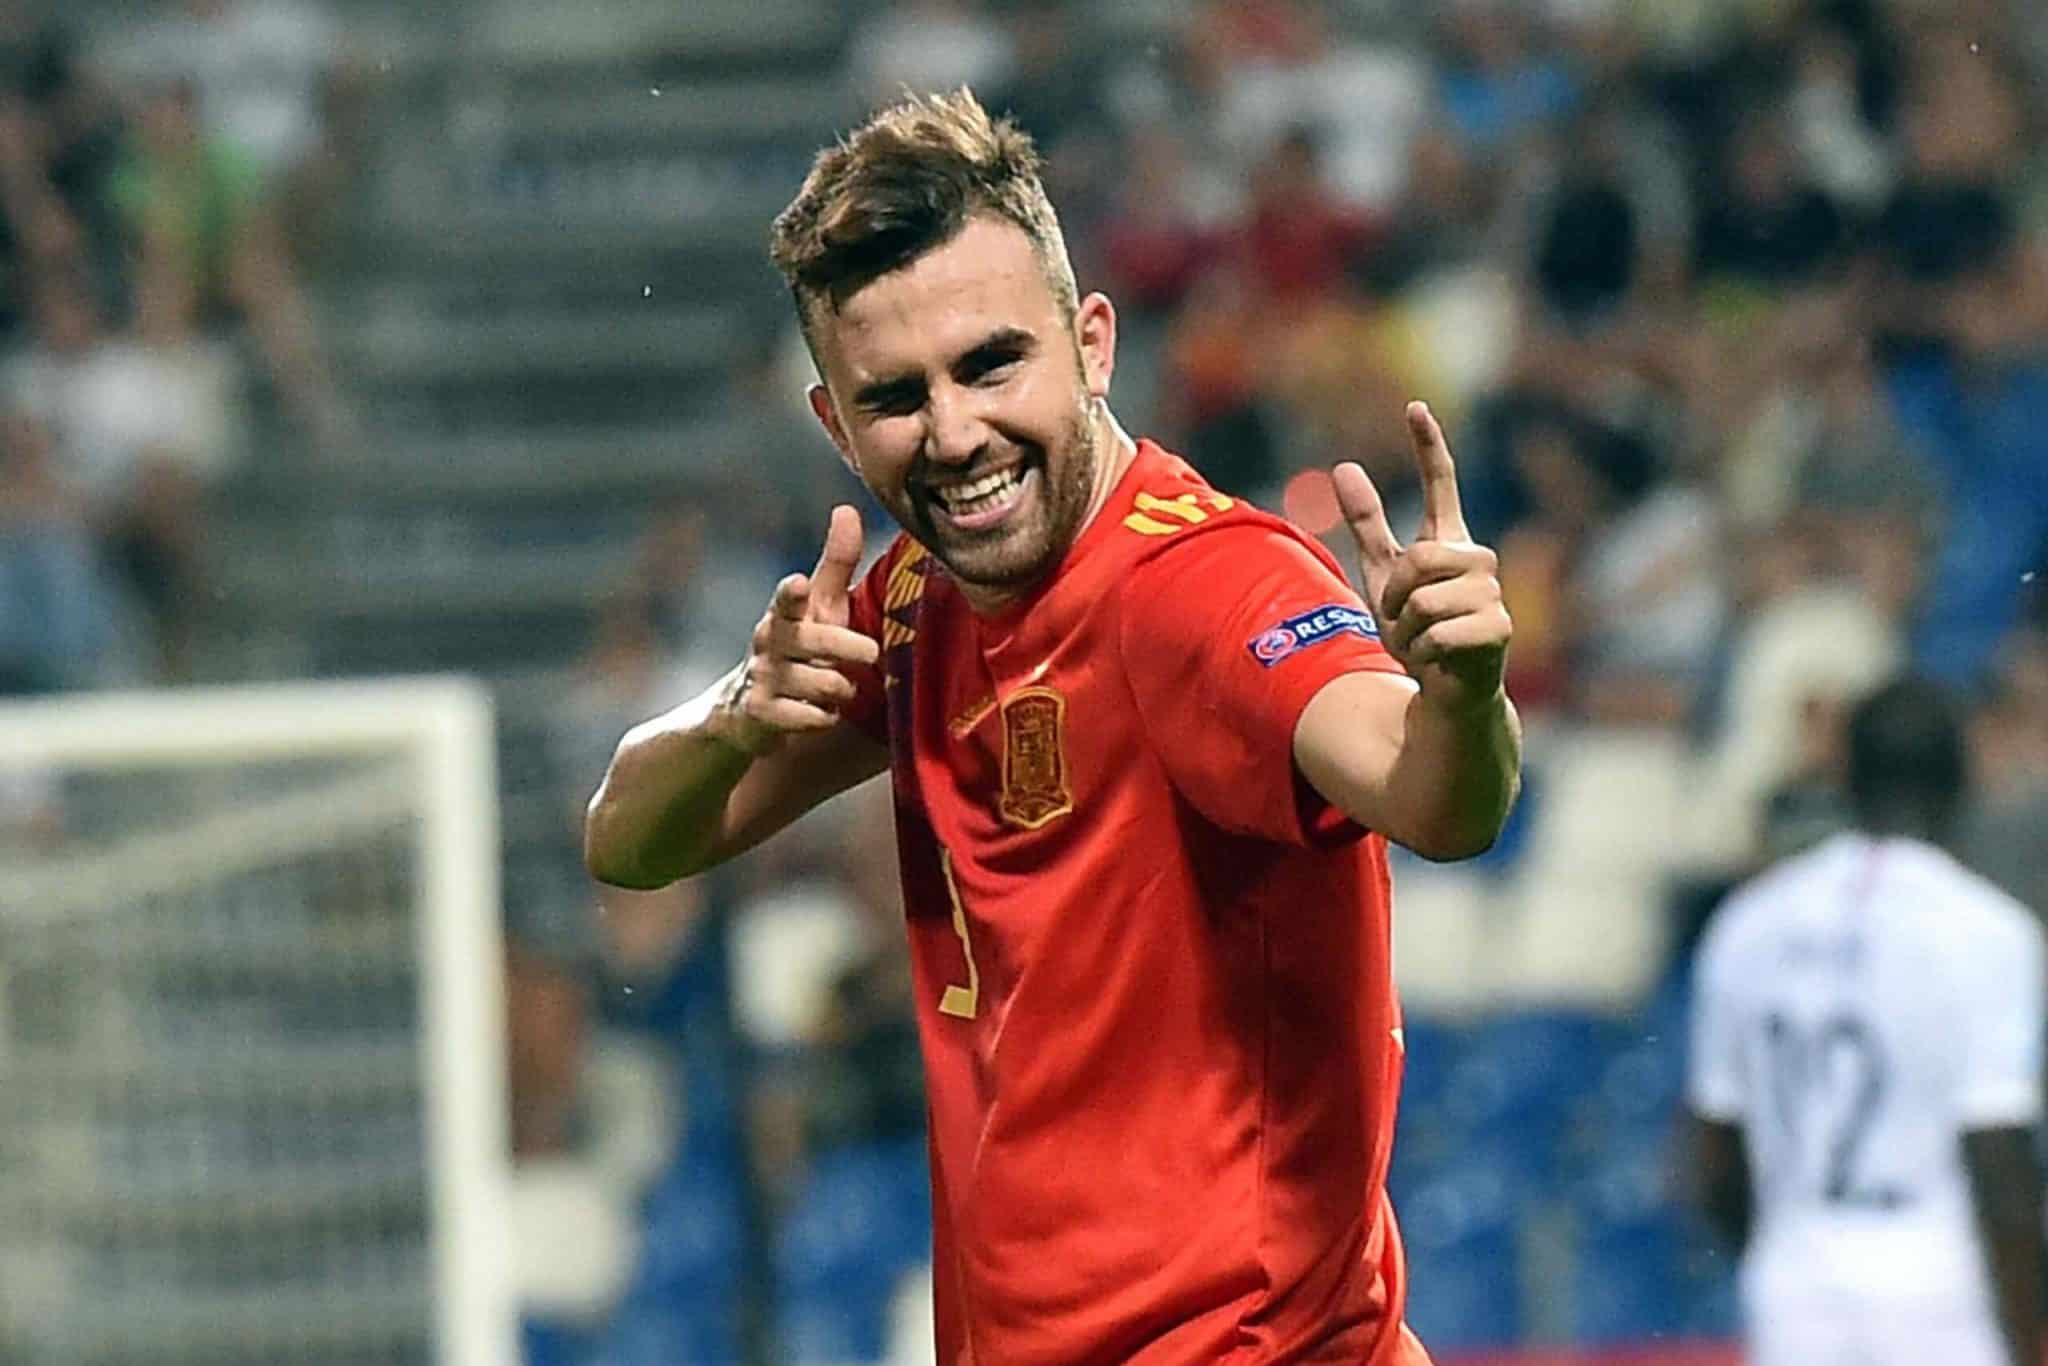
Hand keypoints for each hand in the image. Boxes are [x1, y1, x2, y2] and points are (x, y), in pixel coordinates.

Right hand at [717, 505, 878, 754]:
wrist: (746, 708)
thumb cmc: (799, 646)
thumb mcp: (820, 605)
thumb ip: (837, 562)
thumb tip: (847, 508)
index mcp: (783, 612)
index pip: (787, 599)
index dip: (792, 593)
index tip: (797, 584)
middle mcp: (768, 641)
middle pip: (819, 643)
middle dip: (849, 648)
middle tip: (870, 653)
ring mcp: (762, 678)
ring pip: (824, 685)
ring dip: (842, 689)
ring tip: (836, 688)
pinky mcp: (761, 713)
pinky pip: (812, 717)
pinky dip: (825, 717)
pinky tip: (820, 713)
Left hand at [1334, 401, 1509, 707]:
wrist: (1447, 689)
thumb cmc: (1418, 631)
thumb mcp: (1383, 577)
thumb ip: (1368, 524)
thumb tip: (1343, 466)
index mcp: (1449, 542)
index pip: (1443, 483)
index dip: (1428, 445)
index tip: (1414, 407)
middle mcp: (1478, 560)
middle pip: (1420, 557)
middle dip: (1397, 595)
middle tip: (1403, 620)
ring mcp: (1493, 593)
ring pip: (1424, 600)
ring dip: (1407, 630)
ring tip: (1423, 642)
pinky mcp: (1498, 629)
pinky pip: (1435, 633)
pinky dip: (1422, 652)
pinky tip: (1438, 660)